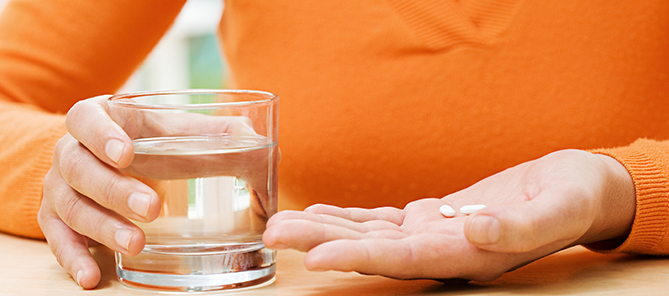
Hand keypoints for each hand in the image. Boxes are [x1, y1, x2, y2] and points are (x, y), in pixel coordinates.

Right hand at [38, 95, 274, 288]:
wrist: (108, 158)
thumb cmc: (150, 140)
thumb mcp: (177, 131)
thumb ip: (216, 135)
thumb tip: (259, 147)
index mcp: (96, 119)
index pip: (86, 118)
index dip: (102, 135)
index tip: (127, 153)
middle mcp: (69, 151)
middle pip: (78, 168)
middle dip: (114, 189)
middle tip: (151, 208)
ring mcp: (59, 187)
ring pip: (69, 206)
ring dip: (102, 227)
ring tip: (136, 244)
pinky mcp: (56, 219)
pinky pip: (57, 240)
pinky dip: (73, 258)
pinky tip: (92, 276)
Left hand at [263, 149, 634, 280]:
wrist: (577, 190)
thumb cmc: (573, 199)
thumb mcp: (558, 209)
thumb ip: (519, 227)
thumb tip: (479, 228)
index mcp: (468, 255)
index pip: (402, 260)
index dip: (359, 257)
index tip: (315, 258)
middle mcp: (441, 252)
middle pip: (372, 249)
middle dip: (322, 242)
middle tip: (274, 233)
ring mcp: (433, 235)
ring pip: (369, 233)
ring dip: (325, 228)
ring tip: (282, 223)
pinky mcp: (431, 217)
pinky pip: (382, 218)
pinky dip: (349, 215)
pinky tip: (320, 212)